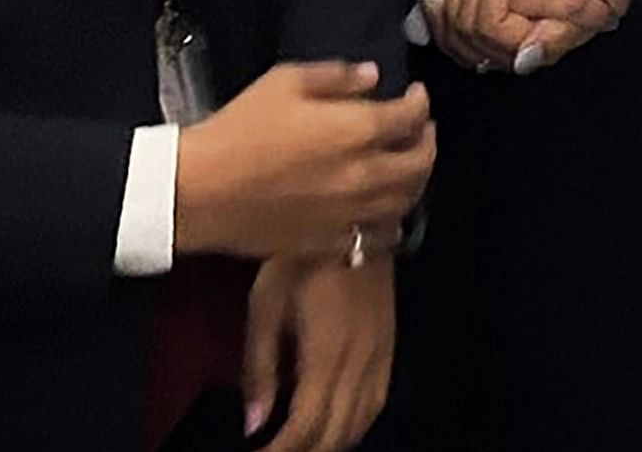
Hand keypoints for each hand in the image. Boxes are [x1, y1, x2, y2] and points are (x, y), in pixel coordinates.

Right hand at [174, 62, 435, 263]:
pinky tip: (382, 214)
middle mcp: (364, 176)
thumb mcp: (284, 82)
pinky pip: (374, 238)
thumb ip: (335, 77)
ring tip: (406, 169)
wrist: (202, 190)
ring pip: (404, 203)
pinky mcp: (329, 242)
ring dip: (414, 183)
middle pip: (419, 164)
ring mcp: (349, 215)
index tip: (416, 95)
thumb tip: (371, 77)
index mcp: (357, 131)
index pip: (410, 117)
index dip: (420, 102)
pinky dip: (388, 223)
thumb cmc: (239, 130)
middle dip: (427, 142)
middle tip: (422, 131)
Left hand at [243, 252, 395, 451]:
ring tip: (300, 448)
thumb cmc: (306, 248)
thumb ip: (259, 367)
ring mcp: (379, 355)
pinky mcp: (388, 346)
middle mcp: (359, 361)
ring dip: (329, 445)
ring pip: (358, 425)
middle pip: (334, 436)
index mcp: (327, 354)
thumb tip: (253, 420)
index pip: (304, 429)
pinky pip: (376, 403)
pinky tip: (339, 428)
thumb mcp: (265, 303)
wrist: (355, 214)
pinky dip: (355, 426)